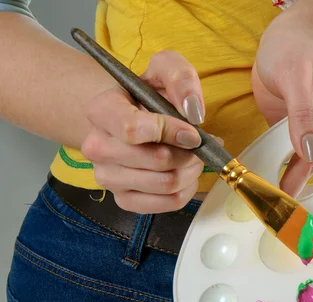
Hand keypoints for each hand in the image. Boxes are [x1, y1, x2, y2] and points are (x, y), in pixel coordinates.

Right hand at [81, 50, 217, 213]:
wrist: (134, 118)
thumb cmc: (150, 94)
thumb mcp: (166, 69)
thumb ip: (180, 78)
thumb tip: (193, 111)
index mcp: (100, 110)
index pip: (133, 129)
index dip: (171, 131)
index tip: (192, 131)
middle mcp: (96, 147)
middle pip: (157, 161)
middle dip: (190, 153)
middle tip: (199, 144)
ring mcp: (107, 177)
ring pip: (166, 183)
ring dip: (192, 170)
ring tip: (194, 155)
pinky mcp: (125, 199)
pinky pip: (168, 203)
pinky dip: (187, 189)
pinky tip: (186, 173)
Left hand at [252, 10, 312, 196]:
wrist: (280, 44)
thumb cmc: (293, 49)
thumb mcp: (294, 75)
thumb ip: (302, 112)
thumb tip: (311, 150)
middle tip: (311, 212)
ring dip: (301, 184)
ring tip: (285, 207)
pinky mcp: (305, 137)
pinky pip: (299, 160)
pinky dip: (288, 175)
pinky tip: (278, 191)